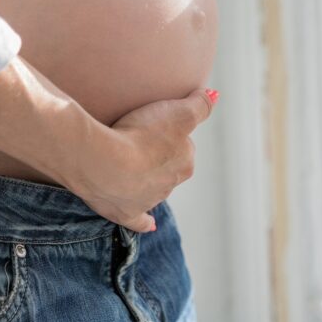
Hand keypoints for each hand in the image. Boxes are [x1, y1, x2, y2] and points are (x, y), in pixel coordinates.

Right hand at [64, 87, 218, 232]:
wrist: (105, 163)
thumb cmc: (142, 135)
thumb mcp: (179, 111)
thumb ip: (199, 104)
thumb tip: (215, 96)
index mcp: (185, 163)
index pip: (183, 145)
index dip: (170, 133)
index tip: (154, 125)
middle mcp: (170, 185)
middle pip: (168, 167)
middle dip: (158, 156)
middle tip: (139, 141)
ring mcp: (147, 201)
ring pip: (152, 188)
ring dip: (144, 179)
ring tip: (127, 164)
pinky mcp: (126, 213)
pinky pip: (139, 221)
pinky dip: (144, 222)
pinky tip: (149, 225)